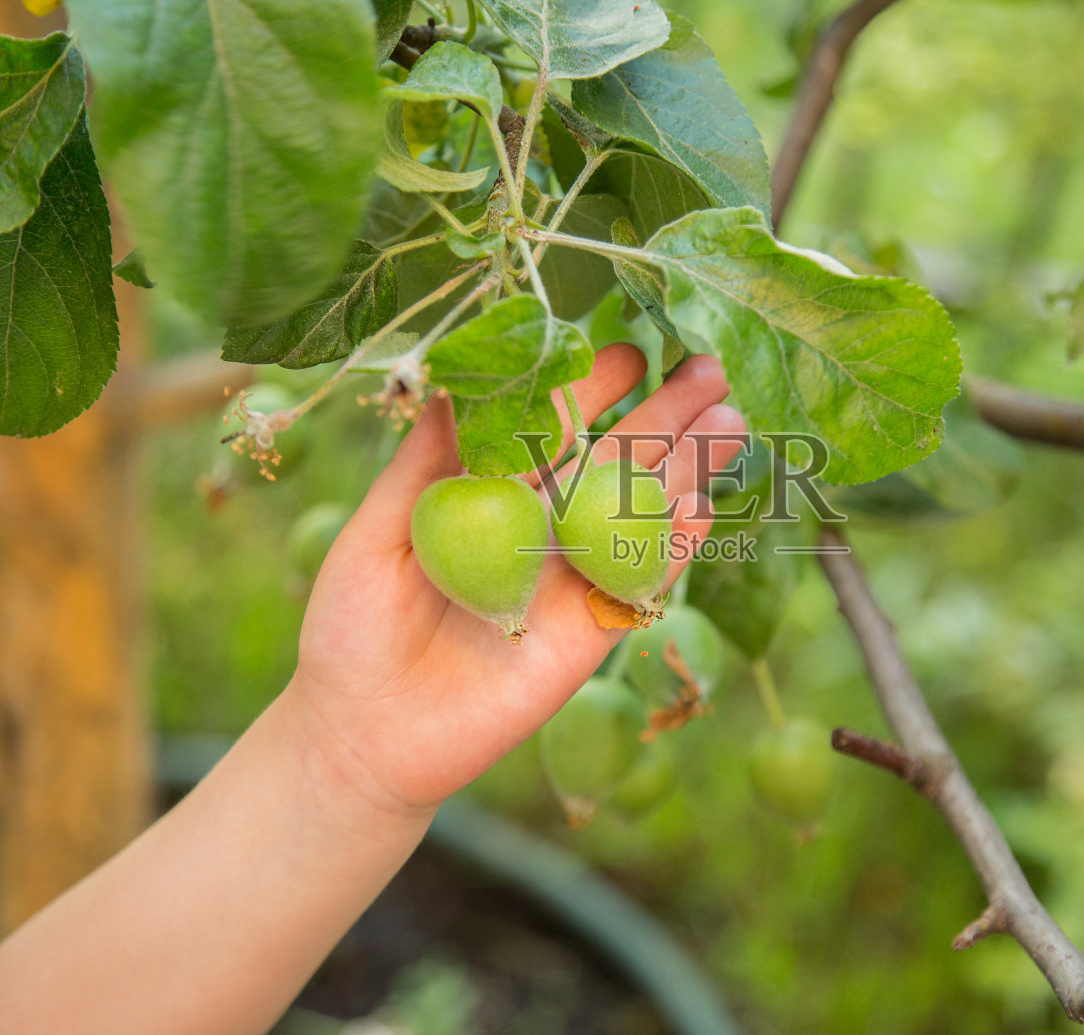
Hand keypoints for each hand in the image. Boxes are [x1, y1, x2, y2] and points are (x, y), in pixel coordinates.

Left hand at [286, 347, 745, 816]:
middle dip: (666, 414)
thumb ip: (422, 465)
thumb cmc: (351, 629)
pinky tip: (702, 506)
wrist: (366, 735)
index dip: (593, 388)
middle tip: (712, 368)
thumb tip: (455, 383)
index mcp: (494, 492)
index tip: (631, 349)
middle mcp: (542, 527)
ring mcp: (572, 576)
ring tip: (732, 420)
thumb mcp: (376, 534)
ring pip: (643, 511)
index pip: (554, 426)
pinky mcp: (591, 631)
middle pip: (616, 459)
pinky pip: (643, 582)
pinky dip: (674, 548)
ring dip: (689, 467)